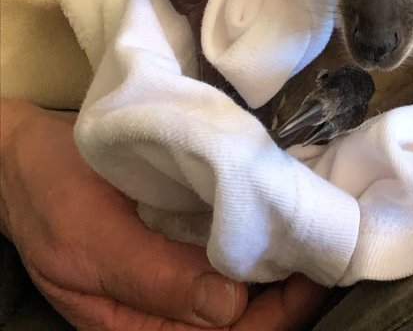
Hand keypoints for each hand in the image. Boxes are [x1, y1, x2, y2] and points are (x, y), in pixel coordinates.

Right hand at [0, 100, 326, 330]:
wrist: (22, 155)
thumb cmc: (51, 194)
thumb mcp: (92, 240)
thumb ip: (155, 277)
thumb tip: (229, 307)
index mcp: (139, 325)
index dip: (277, 316)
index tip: (315, 271)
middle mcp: (161, 306)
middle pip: (240, 320)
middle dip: (288, 292)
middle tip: (326, 242)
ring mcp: (169, 271)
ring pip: (238, 288)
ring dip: (278, 263)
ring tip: (312, 227)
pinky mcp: (173, 236)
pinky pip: (222, 252)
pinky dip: (256, 237)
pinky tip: (279, 212)